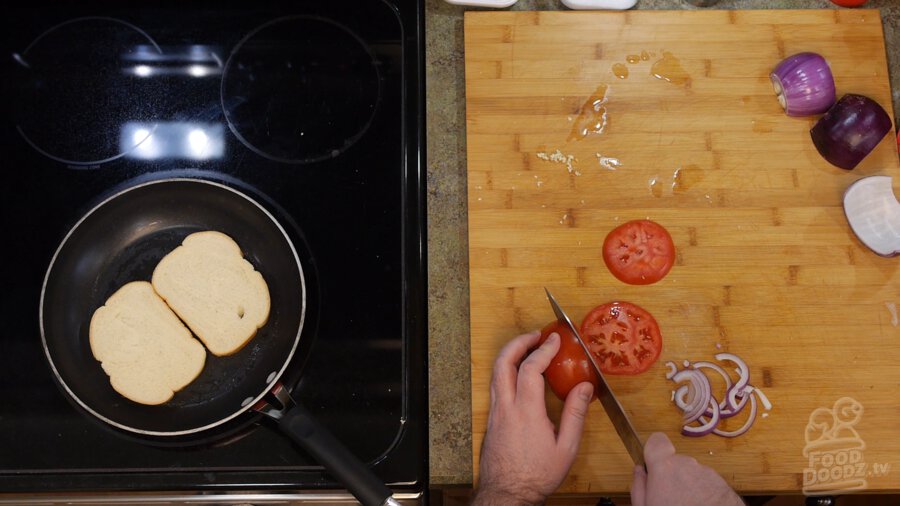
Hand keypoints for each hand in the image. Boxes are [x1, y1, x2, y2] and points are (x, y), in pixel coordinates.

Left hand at [473, 330, 593, 505]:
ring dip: (511, 355)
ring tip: (528, 349)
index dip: (543, 350)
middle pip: (503, 362)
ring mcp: (495, 413)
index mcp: (526, 412)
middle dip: (519, 343)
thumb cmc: (536, 475)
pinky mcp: (491, 420)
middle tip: (535, 336)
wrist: (507, 494)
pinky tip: (520, 375)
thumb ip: (575, 414)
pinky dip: (507, 371)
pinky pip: (496, 386)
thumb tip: (585, 388)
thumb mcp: (566, 448)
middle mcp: (506, 407)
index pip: (531, 368)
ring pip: (496, 373)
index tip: (555, 340)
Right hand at [631, 432, 744, 505]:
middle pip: (675, 462)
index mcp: (664, 467)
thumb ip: (639, 486)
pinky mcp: (722, 483)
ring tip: (685, 505)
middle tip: (669, 497)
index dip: (653, 450)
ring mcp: (706, 473)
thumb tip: (639, 471)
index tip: (652, 465)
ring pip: (692, 474)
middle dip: (671, 476)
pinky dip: (703, 493)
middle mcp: (686, 464)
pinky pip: (706, 483)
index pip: (657, 441)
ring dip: (688, 486)